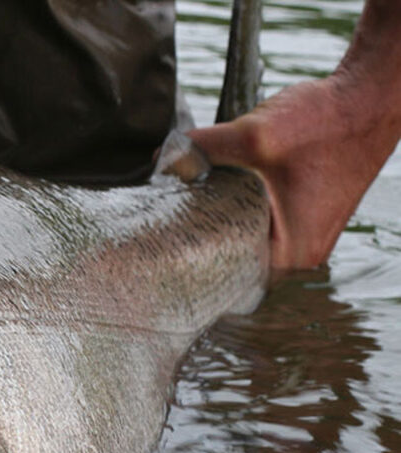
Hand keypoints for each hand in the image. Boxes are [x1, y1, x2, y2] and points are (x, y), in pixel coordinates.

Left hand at [188, 0, 400, 270]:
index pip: (229, 277)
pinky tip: (219, 190)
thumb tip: (162, 158)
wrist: (370, 95)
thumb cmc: (328, 121)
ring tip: (190, 204)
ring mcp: (308, 233)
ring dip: (224, 219)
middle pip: (237, 258)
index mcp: (293, 251)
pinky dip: (243, 207)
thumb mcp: (255, 135)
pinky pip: (264, 221)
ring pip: (250, 237)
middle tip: (169, 221)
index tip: (166, 244)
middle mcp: (303, 251)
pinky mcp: (308, 212)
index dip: (195, 260)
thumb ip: (205, 148)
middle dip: (205, 237)